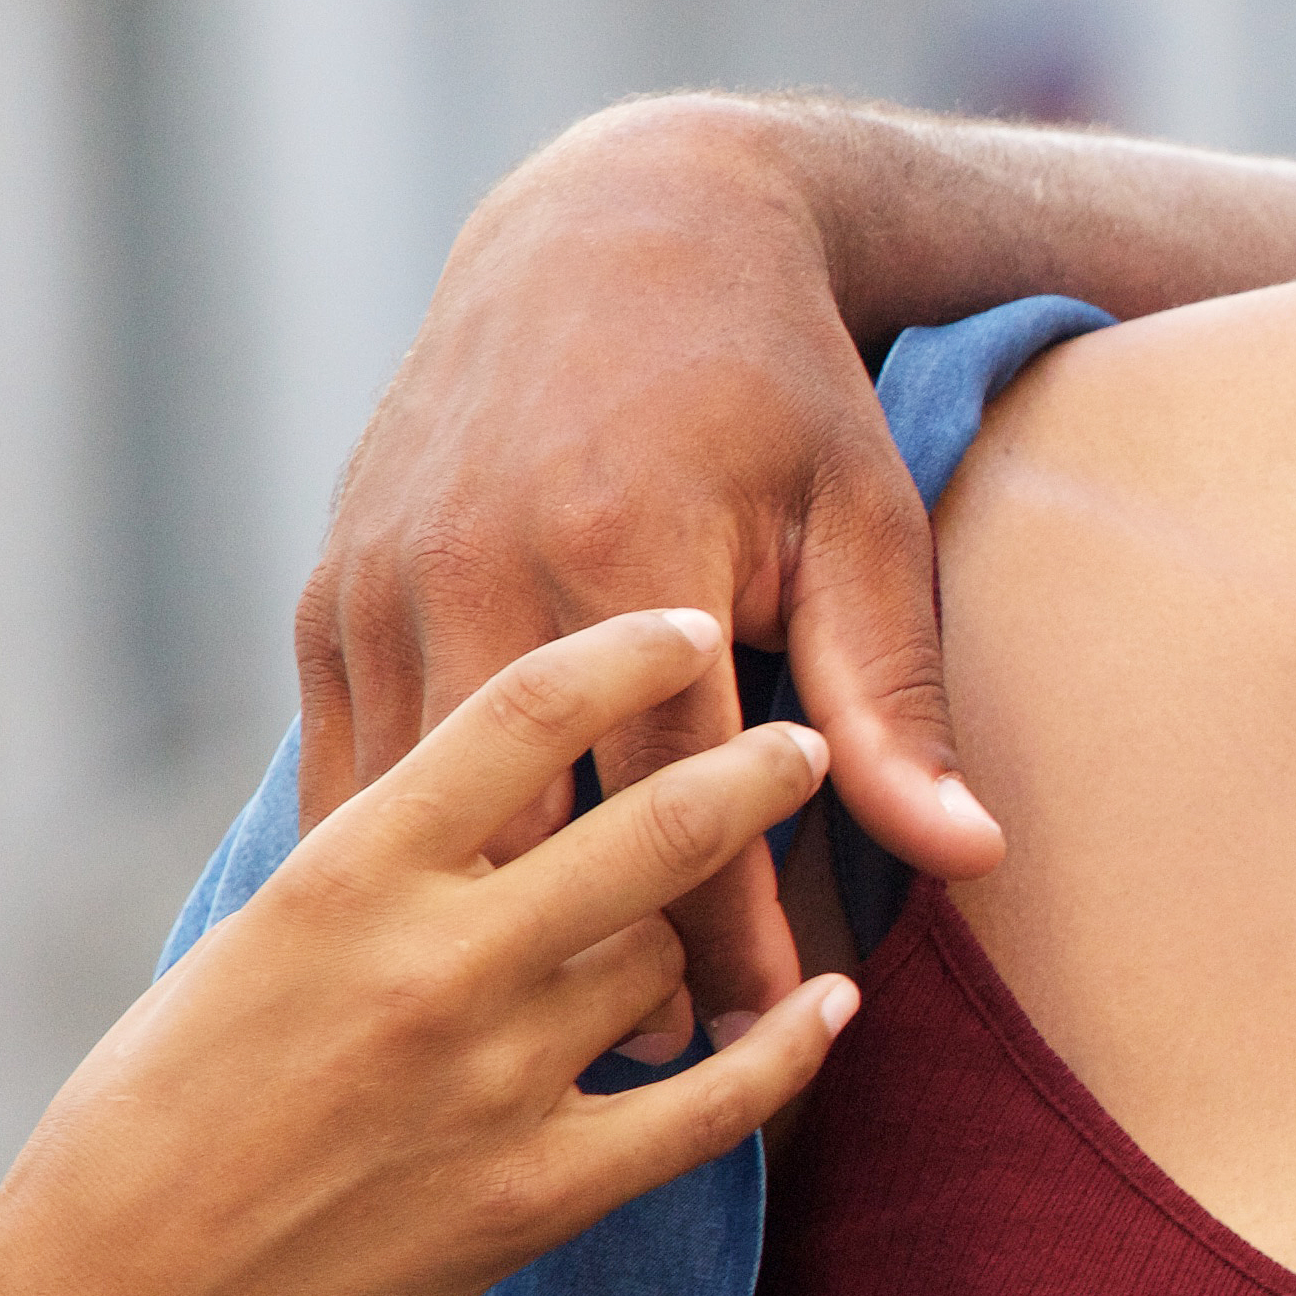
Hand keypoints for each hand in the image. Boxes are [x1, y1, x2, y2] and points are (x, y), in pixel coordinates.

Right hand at [0, 612, 857, 1295]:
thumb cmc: (157, 1115)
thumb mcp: (250, 947)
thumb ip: (377, 861)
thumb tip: (482, 776)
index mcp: (345, 876)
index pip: (522, 713)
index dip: (631, 654)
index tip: (694, 626)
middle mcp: (432, 963)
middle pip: (653, 827)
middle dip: (754, 771)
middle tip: (799, 747)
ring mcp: (492, 1082)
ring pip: (668, 958)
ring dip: (701, 941)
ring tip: (719, 925)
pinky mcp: (535, 1195)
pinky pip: (713, 1104)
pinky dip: (788, 1048)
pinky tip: (830, 1007)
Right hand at [301, 102, 1000, 1029]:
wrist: (617, 237)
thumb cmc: (775, 392)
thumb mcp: (860, 525)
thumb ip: (893, 700)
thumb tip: (970, 854)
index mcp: (631, 558)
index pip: (681, 806)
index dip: (727, 933)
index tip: (770, 1031)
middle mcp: (483, 573)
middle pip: (531, 827)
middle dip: (592, 955)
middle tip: (657, 1059)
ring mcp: (383, 584)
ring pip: (418, 814)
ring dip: (479, 925)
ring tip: (554, 1024)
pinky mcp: (326, 593)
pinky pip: (348, 767)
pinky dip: (399, 861)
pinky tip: (448, 933)